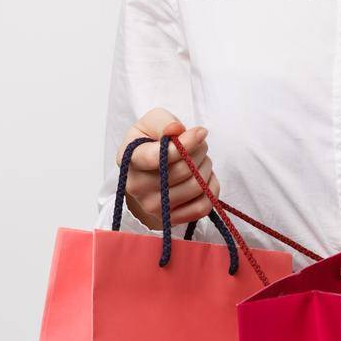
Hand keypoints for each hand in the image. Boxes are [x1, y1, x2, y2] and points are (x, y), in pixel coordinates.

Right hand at [117, 108, 219, 229]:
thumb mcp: (153, 122)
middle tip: (199, 144)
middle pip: (184, 170)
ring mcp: (152, 206)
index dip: (184, 144)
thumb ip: (164, 121)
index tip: (199, 132)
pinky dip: (211, 188)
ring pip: (196, 186)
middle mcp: (136, 186)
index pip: (157, 157)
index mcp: (129, 158)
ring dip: (206, 168)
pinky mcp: (169, 218)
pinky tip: (204, 177)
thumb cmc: (152, 141)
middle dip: (200, 151)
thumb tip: (176, 130)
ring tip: (199, 159)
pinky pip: (202, 206)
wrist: (148, 169)